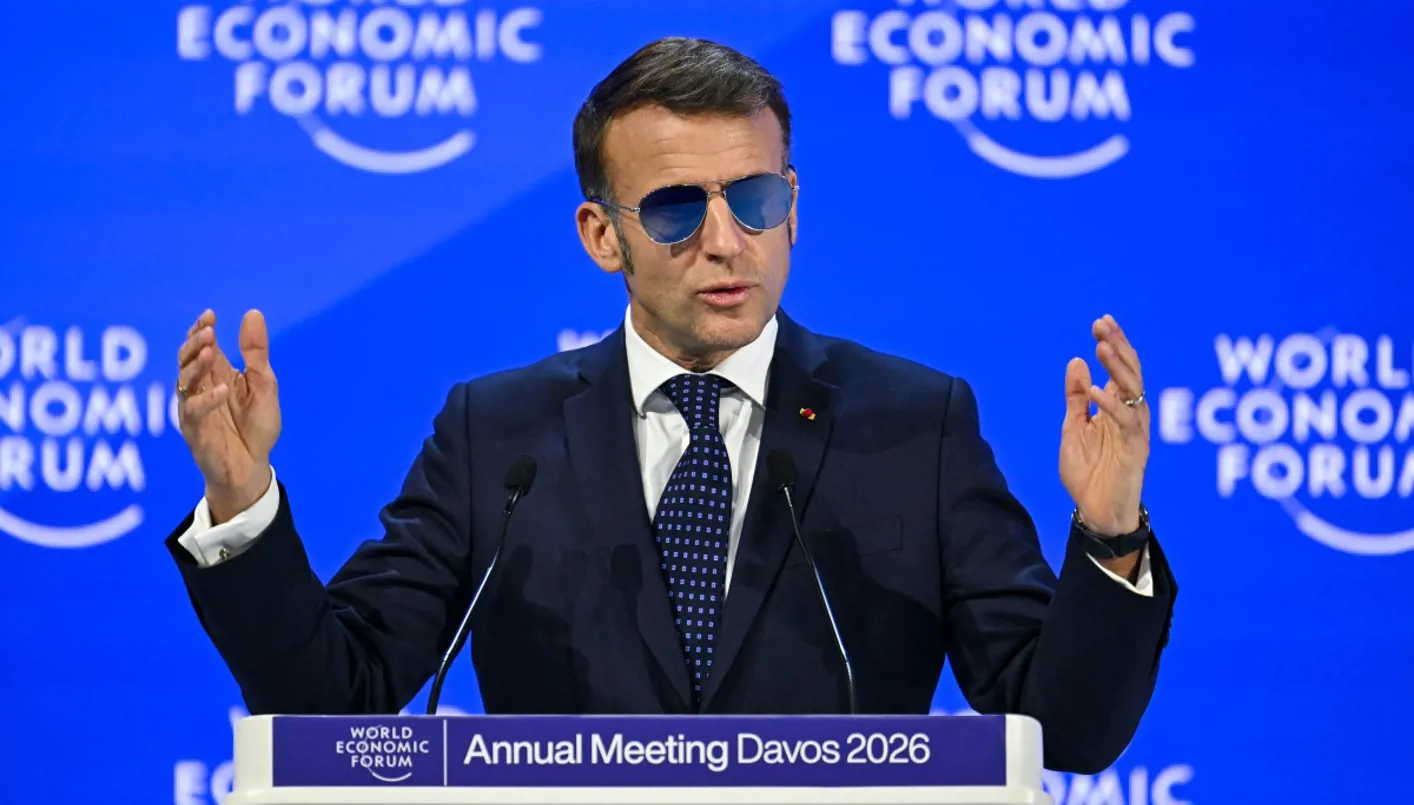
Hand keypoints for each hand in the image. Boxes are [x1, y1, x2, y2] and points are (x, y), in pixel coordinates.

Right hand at [176, 309, 280, 523]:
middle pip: (187, 359)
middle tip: (207, 330)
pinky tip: (221, 389)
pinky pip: (194, 412)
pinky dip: (207, 399)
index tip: (210, 315)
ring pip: (184, 381)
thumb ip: (256, 353)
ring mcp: (195, 408)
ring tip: (207, 350)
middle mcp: (201, 388)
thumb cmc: (256, 426)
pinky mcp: (195, 430)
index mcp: (217, 374)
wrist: (253, 467)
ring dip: (194, 365)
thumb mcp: (264, 384)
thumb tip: (252, 313)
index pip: (203, 346)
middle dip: (194, 343)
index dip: (202, 329)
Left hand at [1060, 314, 1149, 536]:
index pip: (1120, 367)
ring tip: (1100, 347)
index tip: (1100, 322)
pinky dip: (1111, 404)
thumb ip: (1076, 398)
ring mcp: (1135, 430)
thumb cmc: (1089, 471)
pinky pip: (1126, 421)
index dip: (1112, 344)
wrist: (1095, 510)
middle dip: (1117, 346)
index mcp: (1117, 406)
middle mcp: (1130, 413)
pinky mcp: (1136, 449)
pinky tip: (1095, 390)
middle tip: (1102, 325)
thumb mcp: (1073, 428)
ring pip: (1133, 390)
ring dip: (1118, 368)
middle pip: (1130, 371)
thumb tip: (1077, 361)